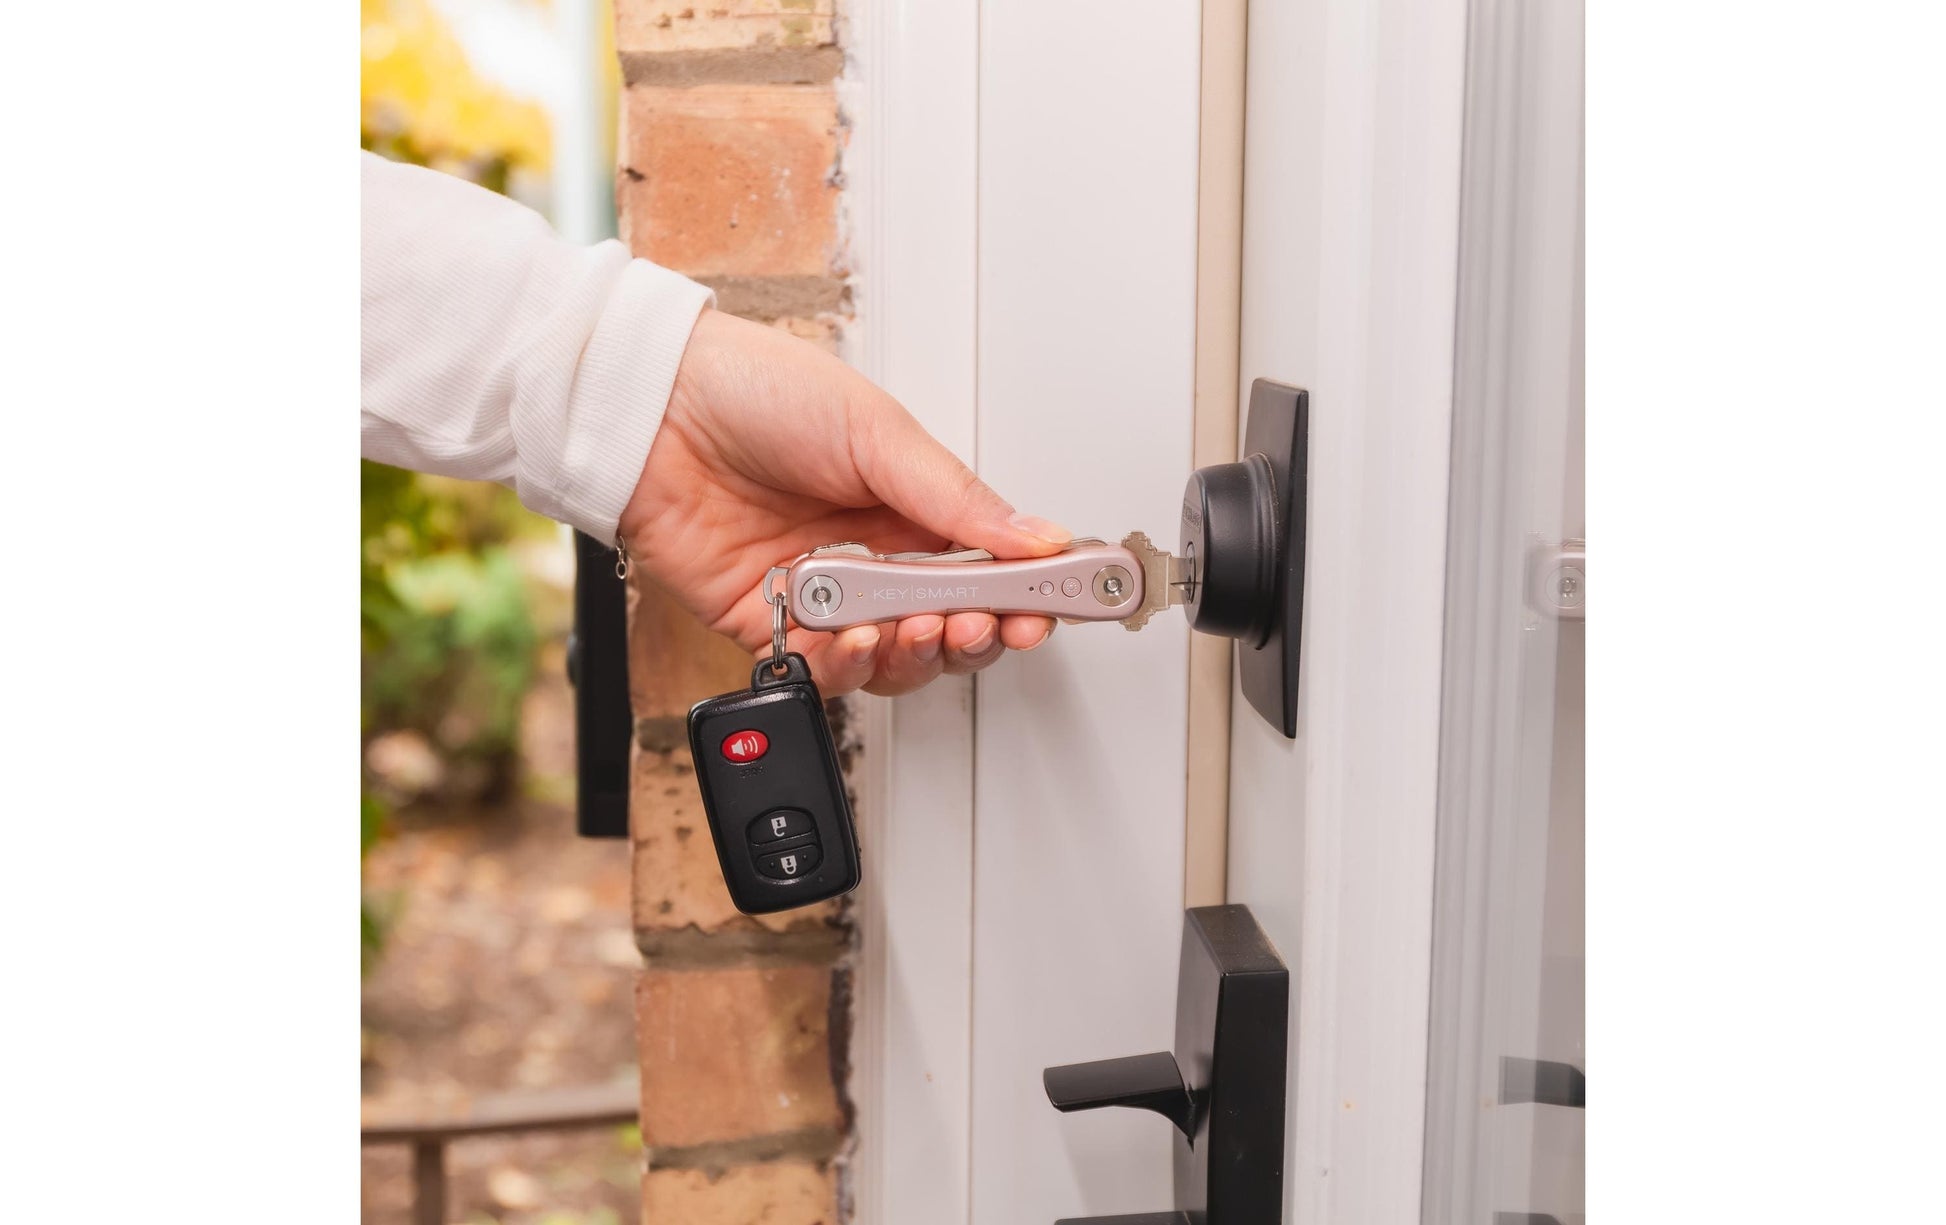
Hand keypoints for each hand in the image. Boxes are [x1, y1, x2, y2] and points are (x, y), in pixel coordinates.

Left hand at [618, 309, 1071, 695]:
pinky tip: (860, 642)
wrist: (653, 407)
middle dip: (979, 632)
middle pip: (950, 625)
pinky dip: (850, 667)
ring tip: (921, 625)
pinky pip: (825, 671)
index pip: (989, 564)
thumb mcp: (875, 432)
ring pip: (895, 659)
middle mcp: (873, 556)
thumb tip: (1039, 537)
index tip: (1058, 601)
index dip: (1026, 590)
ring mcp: (826, 596)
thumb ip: (957, 498)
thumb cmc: (754, 392)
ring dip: (919, 653)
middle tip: (992, 621)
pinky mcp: (773, 626)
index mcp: (910, 504)